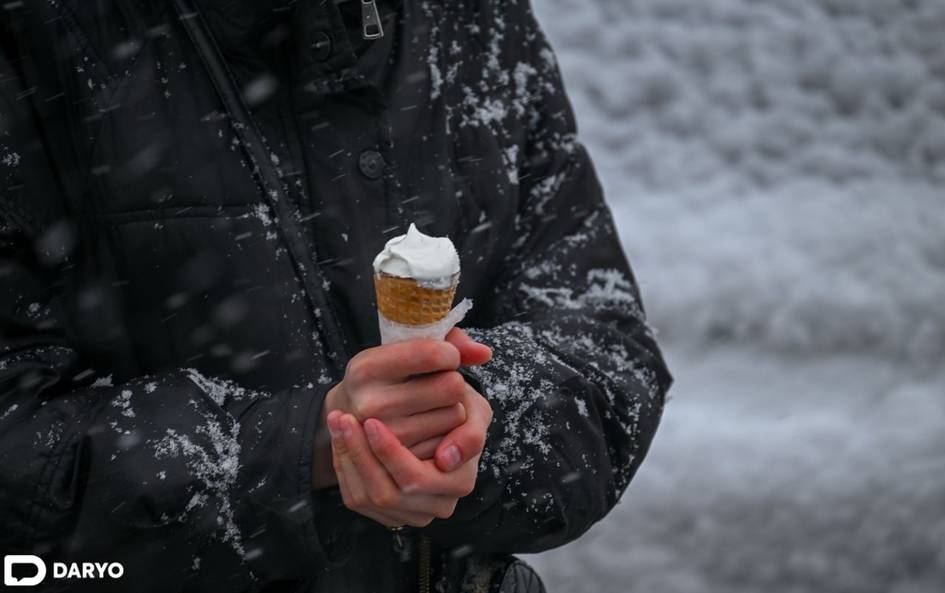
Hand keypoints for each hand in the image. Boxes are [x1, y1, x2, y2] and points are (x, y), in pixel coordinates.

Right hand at [312, 329, 490, 488]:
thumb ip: (448, 342)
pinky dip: (450, 435)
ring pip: (456, 416)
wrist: (352, 421)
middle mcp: (370, 404)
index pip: (431, 353)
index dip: (449, 353)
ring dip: (454, 409)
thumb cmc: (387, 379)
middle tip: (437, 384)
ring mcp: (385, 439)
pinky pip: (451, 445)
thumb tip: (484, 353)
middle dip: (453, 382)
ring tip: (431, 406)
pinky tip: (432, 429)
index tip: (445, 357)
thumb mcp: (403, 352)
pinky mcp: (402, 460)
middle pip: (451, 385)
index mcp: (365, 369)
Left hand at [327, 380, 490, 526]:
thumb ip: (470, 431)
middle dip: (360, 454)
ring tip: (337, 420)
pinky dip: (343, 465)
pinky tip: (339, 436)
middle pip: (386, 492)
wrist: (439, 416)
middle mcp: (437, 505)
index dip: (389, 453)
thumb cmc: (455, 407)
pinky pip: (356, 497)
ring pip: (366, 497)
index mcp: (460, 482)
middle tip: (344, 418)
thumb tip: (446, 459)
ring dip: (347, 456)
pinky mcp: (388, 512)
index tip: (370, 422)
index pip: (416, 478)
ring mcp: (411, 513)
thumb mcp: (473, 409)